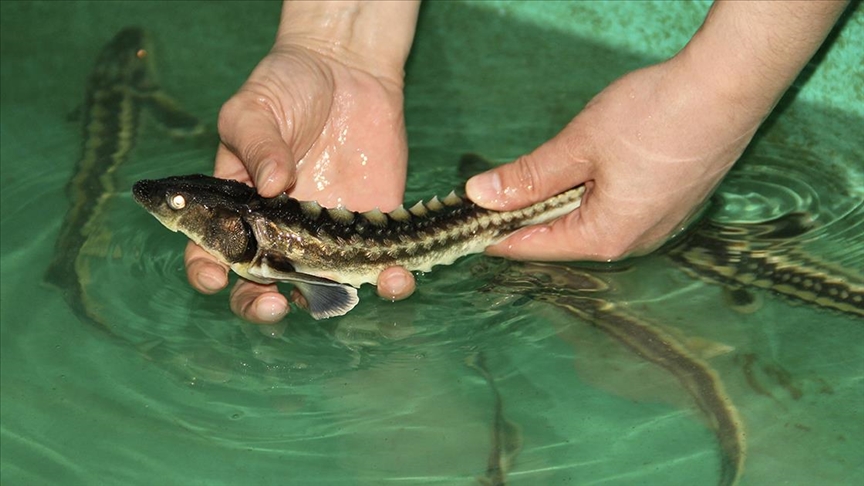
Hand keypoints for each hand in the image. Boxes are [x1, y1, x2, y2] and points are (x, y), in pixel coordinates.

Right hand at [185, 12, 417, 323]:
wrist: (346, 67)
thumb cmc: (286, 85)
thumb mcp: (254, 108)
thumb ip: (257, 145)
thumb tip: (270, 184)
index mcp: (239, 210)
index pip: (213, 253)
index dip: (209, 272)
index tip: (216, 276)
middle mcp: (281, 233)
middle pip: (265, 285)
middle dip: (262, 305)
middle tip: (274, 302)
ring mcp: (328, 237)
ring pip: (326, 289)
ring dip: (335, 303)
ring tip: (347, 295)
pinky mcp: (374, 229)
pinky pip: (382, 266)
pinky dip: (391, 280)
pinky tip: (397, 276)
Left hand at [466, 57, 755, 260]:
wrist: (728, 87)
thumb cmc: (657, 116)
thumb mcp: (578, 146)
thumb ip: (528, 176)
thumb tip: (481, 195)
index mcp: (607, 237)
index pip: (536, 246)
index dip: (497, 236)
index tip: (468, 228)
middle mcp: (636, 241)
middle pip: (564, 238)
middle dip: (527, 219)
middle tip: (492, 199)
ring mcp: (659, 223)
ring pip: (592, 222)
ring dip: (559, 205)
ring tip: (531, 182)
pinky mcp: (673, 203)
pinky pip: (619, 210)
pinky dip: (590, 196)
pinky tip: (581, 172)